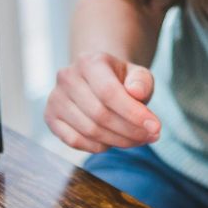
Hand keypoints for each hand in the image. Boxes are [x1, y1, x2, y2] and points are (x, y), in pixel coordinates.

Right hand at [44, 50, 159, 152]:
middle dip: (130, 131)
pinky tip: (113, 142)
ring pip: (89, 130)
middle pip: (100, 115)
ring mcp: (55, 98)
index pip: (109, 92)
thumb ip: (142, 81)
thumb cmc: (121, 79)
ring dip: (118, 141)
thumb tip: (136, 92)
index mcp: (89, 61)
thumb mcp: (138, 74)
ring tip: (137, 140)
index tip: (156, 127)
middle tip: (151, 137)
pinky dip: (97, 146)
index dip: (133, 114)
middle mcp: (67, 77)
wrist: (96, 79)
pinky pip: (75, 141)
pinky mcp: (51, 117)